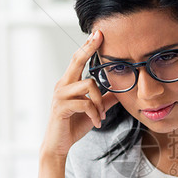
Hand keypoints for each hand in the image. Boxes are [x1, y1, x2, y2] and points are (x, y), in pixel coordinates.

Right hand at [39, 30, 119, 158]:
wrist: (58, 145)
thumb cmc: (73, 126)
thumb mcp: (93, 111)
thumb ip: (105, 100)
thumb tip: (119, 92)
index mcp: (68, 83)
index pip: (78, 60)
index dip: (87, 46)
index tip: (97, 33)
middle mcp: (62, 85)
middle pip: (77, 60)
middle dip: (89, 47)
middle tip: (100, 35)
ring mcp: (60, 96)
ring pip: (89, 85)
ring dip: (100, 102)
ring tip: (101, 117)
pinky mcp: (61, 108)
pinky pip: (85, 104)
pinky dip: (95, 114)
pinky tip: (96, 123)